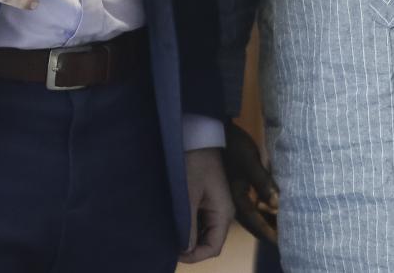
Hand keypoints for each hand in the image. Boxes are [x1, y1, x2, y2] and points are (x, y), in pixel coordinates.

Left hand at [180, 147, 233, 262]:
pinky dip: (189, 226)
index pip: (213, 248)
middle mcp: (224, 213)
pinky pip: (201, 221)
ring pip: (204, 232)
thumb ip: (188, 224)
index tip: (173, 253)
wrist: (197, 136)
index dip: (194, 256)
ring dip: (189, 236)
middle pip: (210, 242)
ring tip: (170, 234)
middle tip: (168, 244)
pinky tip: (175, 222)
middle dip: (190, 247)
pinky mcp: (208, 199)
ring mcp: (217, 206)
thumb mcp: (188, 195)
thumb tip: (186, 251)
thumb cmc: (194, 163)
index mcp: (224, 213)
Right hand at [222, 120, 278, 244]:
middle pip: (256, 224)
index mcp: (238, 200)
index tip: (288, 244)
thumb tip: (277, 205)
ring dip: (269, 220)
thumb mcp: (249, 162)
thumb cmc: (232, 145)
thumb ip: (263, 183)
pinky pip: (252, 205)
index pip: (257, 225)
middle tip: (292, 236)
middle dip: (272, 230)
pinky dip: (264, 209)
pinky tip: (273, 206)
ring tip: (286, 223)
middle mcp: (235, 203)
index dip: (272, 235)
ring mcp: (234, 196)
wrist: (214, 131)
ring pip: (254, 216)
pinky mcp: (236, 187)